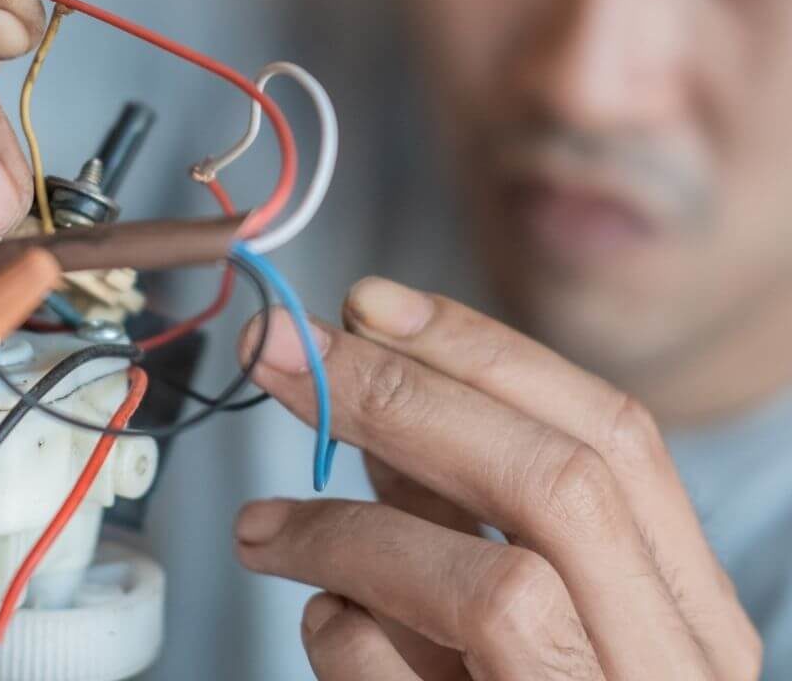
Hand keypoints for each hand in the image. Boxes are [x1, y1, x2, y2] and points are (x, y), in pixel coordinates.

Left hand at [235, 277, 761, 679]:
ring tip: (261, 526)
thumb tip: (372, 390)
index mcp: (687, 606)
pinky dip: (348, 641)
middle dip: (401, 390)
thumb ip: (461, 508)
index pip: (610, 431)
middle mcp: (679, 672)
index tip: (371, 303)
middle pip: (557, 478)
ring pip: (497, 587)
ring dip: (350, 529)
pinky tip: (320, 634)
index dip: (483, 348)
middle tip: (281, 349)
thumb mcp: (511, 601)